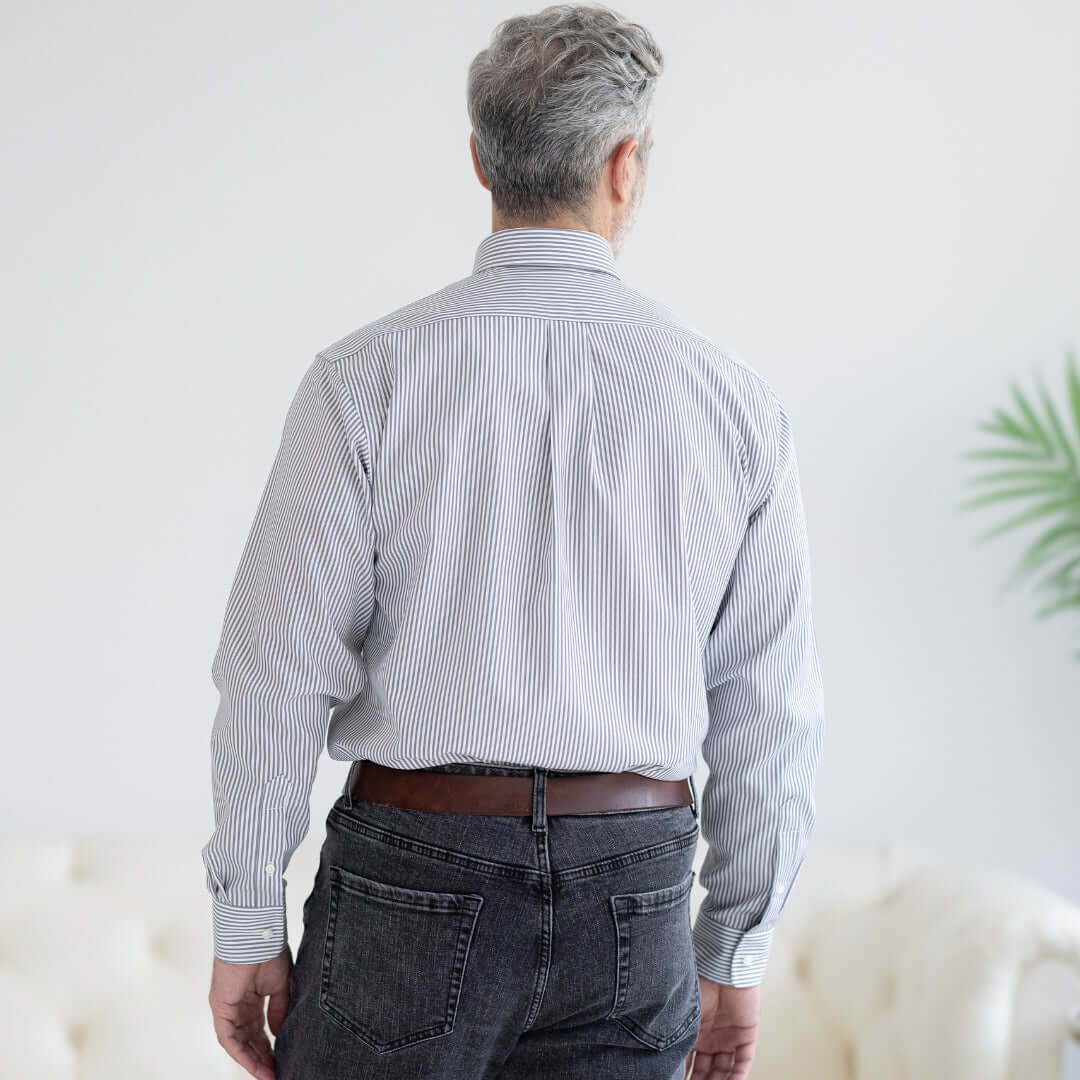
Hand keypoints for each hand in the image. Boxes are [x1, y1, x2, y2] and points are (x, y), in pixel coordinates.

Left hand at [208, 947, 292, 1079]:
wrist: (257, 935)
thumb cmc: (268, 949)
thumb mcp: (280, 984)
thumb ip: (279, 1008)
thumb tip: (278, 1031)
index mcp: (252, 996)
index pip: (259, 1028)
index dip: (270, 1045)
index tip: (282, 1059)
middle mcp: (237, 1005)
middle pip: (248, 1039)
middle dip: (262, 1057)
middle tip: (275, 1072)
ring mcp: (227, 1008)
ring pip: (238, 1042)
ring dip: (252, 1059)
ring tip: (268, 1074)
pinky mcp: (221, 1008)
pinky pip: (228, 1038)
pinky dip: (241, 1052)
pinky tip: (254, 1064)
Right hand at [684, 977, 759, 1078]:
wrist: (720, 969)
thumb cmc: (697, 985)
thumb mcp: (682, 1017)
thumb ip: (676, 1040)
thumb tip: (664, 1061)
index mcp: (694, 1032)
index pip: (690, 1062)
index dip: (685, 1074)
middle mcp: (711, 1037)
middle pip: (708, 1070)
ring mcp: (729, 1038)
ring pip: (725, 1069)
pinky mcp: (746, 1036)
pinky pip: (743, 1062)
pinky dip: (738, 1076)